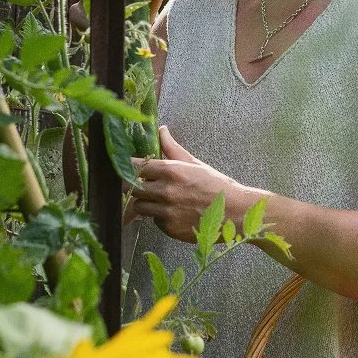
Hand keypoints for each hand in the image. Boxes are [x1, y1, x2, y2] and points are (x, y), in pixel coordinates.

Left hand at [128, 126, 264, 242]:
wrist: (234, 212)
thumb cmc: (215, 185)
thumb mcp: (194, 163)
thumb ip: (172, 148)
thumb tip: (162, 129)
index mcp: (171, 170)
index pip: (135, 166)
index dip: (127, 166)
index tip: (122, 165)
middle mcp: (165, 191)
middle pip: (131, 188)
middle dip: (132, 186)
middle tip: (139, 184)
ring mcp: (165, 212)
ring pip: (139, 206)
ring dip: (144, 202)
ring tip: (158, 198)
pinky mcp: (168, 228)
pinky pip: (154, 221)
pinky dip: (158, 217)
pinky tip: (172, 212)